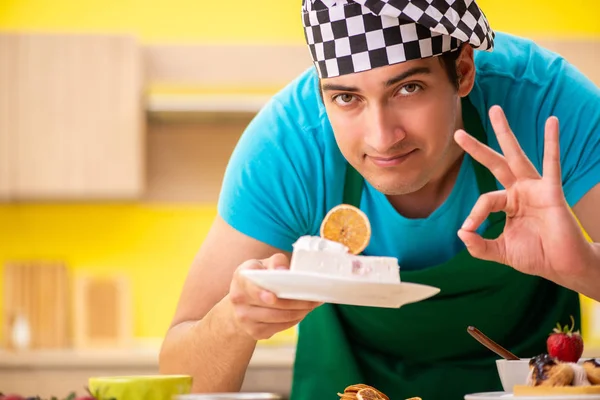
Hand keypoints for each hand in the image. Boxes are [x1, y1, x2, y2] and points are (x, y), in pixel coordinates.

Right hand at [228, 253, 321, 339]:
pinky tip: (301, 312)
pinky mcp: (255, 332)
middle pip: (272, 304)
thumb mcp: (264, 264)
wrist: (241, 304)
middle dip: (296, 301)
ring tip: (312, 304)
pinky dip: (295, 319)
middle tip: (314, 298)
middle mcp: (239, 299)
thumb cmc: (257, 279)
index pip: (250, 285)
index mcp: (241, 278)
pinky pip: (281, 327)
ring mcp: (245, 318)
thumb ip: (276, 262)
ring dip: (300, 311)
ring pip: (280, 317)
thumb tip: (283, 270)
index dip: (261, 293)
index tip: (273, 297)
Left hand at [454, 105, 592, 285]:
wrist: (563, 266)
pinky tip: (551, 122)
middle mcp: (519, 191)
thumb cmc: (535, 256)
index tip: (469, 229)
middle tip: (458, 133)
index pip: (485, 200)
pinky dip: (552, 142)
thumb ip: (479, 246)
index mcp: (507, 203)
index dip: (474, 214)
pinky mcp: (552, 191)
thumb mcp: (500, 252)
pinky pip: (552, 163)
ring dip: (505, 133)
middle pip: (494, 164)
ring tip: (496, 111)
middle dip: (477, 148)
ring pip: (516, 156)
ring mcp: (535, 188)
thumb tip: (461, 233)